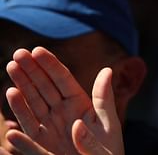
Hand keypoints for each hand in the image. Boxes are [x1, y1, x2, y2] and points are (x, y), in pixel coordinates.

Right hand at [5, 47, 123, 154]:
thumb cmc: (108, 148)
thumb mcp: (108, 121)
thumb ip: (104, 97)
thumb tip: (107, 69)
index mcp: (80, 102)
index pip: (63, 79)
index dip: (50, 64)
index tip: (37, 50)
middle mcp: (63, 110)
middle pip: (44, 86)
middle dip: (31, 70)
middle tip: (17, 53)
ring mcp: (51, 125)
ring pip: (33, 101)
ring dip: (21, 85)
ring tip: (11, 68)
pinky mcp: (42, 142)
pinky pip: (29, 126)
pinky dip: (19, 111)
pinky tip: (10, 95)